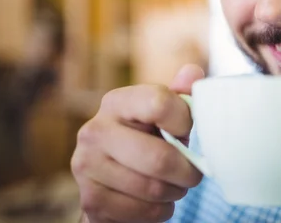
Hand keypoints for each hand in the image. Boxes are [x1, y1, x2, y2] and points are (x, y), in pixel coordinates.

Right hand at [72, 64, 204, 222]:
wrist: (111, 182)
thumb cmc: (147, 141)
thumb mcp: (164, 117)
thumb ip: (180, 95)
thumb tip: (193, 72)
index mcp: (116, 102)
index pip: (159, 103)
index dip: (185, 121)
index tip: (187, 132)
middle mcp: (94, 130)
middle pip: (158, 157)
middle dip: (186, 172)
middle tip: (192, 174)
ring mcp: (87, 166)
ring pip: (152, 188)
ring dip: (174, 192)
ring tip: (174, 185)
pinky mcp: (90, 200)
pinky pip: (141, 211)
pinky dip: (160, 211)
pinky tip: (155, 201)